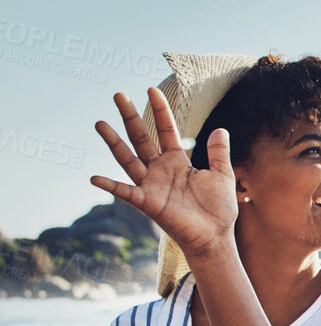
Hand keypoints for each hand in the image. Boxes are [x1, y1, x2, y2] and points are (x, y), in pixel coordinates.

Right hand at [89, 88, 238, 260]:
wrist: (215, 236)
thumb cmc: (218, 209)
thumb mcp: (221, 175)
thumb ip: (218, 153)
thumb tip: (221, 129)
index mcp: (177, 161)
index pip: (166, 130)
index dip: (160, 111)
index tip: (151, 89)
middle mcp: (160, 170)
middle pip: (141, 138)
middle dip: (130, 117)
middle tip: (118, 94)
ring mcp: (151, 185)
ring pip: (128, 159)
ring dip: (113, 142)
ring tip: (99, 123)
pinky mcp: (147, 203)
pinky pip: (125, 192)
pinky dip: (110, 186)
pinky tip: (93, 178)